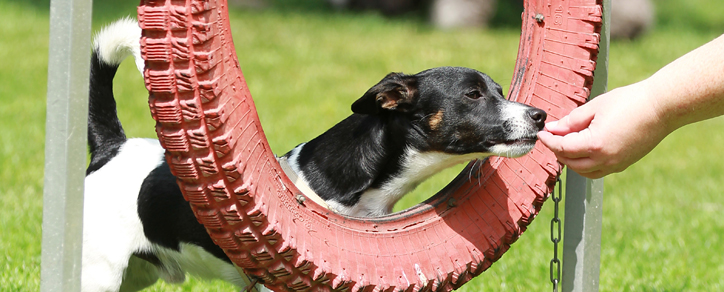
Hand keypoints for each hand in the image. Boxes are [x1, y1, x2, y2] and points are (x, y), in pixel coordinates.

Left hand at [537, 81, 669, 178]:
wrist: (662, 107)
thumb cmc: (630, 102)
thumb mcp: (595, 107)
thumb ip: (570, 120)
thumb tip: (553, 128)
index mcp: (594, 145)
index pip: (561, 147)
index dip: (548, 140)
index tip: (541, 133)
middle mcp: (604, 160)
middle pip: (569, 162)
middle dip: (557, 150)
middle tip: (551, 136)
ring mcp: (615, 165)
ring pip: (582, 171)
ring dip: (570, 160)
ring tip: (565, 143)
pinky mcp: (623, 164)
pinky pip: (597, 171)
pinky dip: (584, 164)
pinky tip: (582, 150)